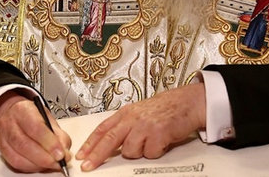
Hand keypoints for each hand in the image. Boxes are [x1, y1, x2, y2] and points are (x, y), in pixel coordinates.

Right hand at [0, 91, 71, 171]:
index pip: (35, 127)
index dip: (49, 143)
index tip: (61, 154)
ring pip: (18, 158)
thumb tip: (64, 153)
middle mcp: (9, 123)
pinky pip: (15, 164)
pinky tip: (40, 165)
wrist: (14, 114)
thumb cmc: (32, 116)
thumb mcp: (48, 118)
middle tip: (58, 162)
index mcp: (22, 110)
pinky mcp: (2, 150)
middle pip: (24, 145)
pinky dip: (30, 168)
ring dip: (38, 165)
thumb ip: (58, 135)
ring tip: (51, 165)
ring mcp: (3, 137)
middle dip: (44, 158)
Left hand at [76, 82, 205, 170]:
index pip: (103, 129)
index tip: (81, 154)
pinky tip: (161, 141)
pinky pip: (150, 153)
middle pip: (109, 141)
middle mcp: (133, 119)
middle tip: (87, 166)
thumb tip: (109, 144)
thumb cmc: (164, 109)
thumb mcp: (139, 112)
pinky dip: (156, 152)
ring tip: (149, 142)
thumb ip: (125, 126)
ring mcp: (145, 126)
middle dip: (96, 156)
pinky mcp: (158, 134)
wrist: (187, 102)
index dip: (90, 143)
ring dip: (139, 152)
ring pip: (131, 151)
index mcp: (126, 113)